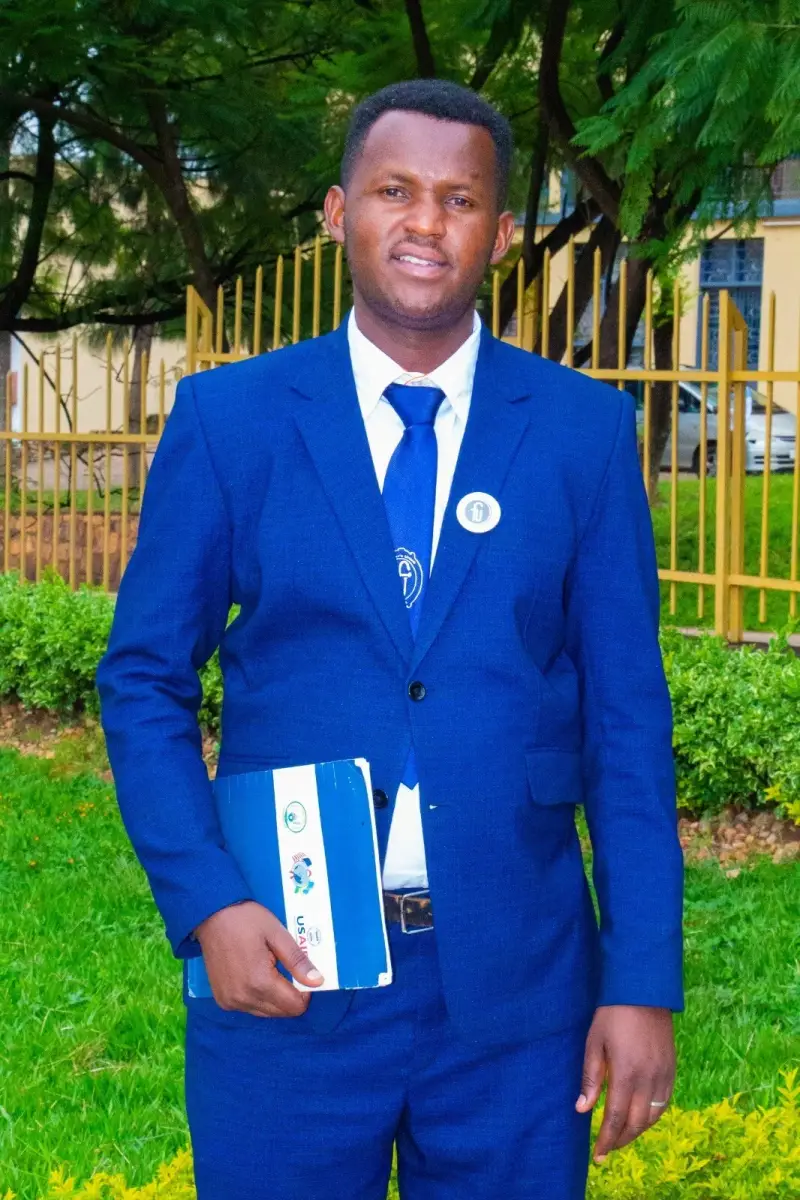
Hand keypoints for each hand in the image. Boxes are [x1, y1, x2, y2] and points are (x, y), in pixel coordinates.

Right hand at [193, 900, 323, 1016]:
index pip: (294, 1006)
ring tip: (269, 969)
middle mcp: (243, 998)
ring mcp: (230, 1002)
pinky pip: (250, 1008)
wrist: (210, 915)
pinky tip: (256, 976)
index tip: (301, 972)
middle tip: (285, 967)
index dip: (305, 992)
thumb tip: (318, 982)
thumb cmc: (246, 920)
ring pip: (266, 1012)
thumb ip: (298, 961)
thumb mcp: (277, 934)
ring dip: (275, 998)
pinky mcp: (222, 1000)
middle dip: (291, 995)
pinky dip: (259, 997)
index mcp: (259, 982)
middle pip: (281, 1012)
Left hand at [576, 1005, 674, 1163]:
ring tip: (621, 1137)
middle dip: (620, 1140)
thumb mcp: (594, 1043)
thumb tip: (582, 1109)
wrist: (643, 992)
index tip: (597, 1155)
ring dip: (637, 1131)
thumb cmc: (612, 1015)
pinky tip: (641, 1118)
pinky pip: (665, 1102)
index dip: (606, 1140)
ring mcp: (663, 1075)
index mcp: (626, 1074)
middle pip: (636, 1123)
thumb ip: (591, 1078)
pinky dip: (652, 1116)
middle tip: (606, 1150)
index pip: (616, 1118)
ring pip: (652, 1116)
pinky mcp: (671, 1068)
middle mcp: (648, 1080)